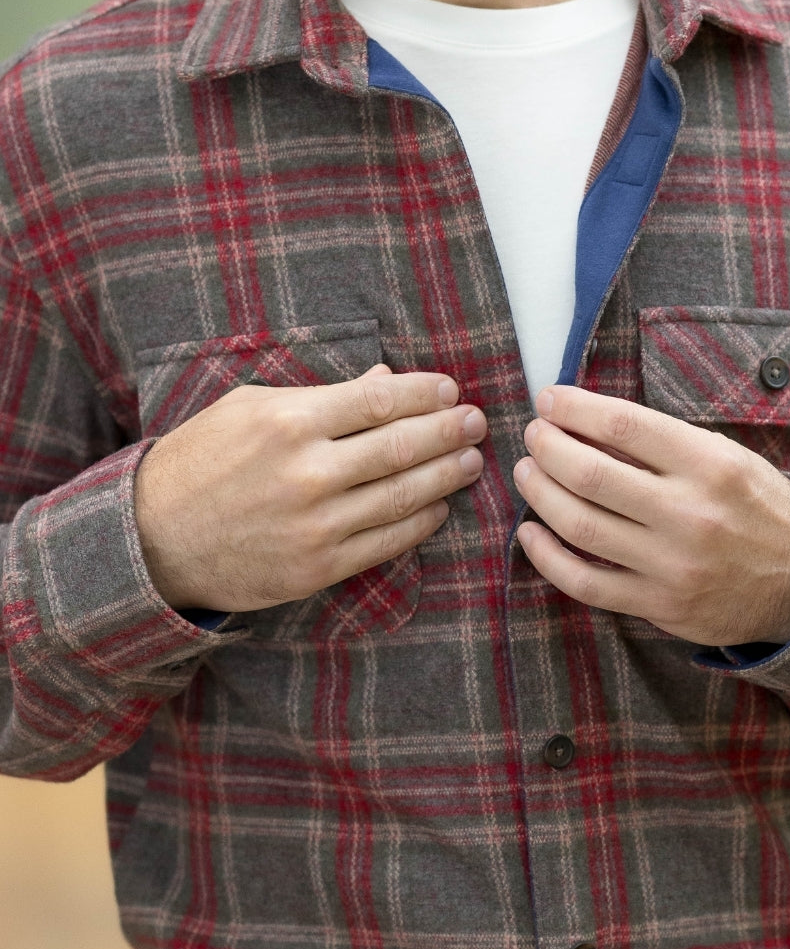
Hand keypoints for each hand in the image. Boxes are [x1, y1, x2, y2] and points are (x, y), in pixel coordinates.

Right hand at [135, 364, 486, 611]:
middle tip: (477, 423)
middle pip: (401, 447)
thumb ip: (321, 395)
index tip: (451, 391)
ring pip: (403, 496)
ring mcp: (316, 524)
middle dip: (449, 432)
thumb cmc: (201, 461)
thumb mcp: (249, 409)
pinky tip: (439, 507)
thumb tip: (384, 381)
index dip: (426, 395)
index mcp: (290, 422)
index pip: (379, 401)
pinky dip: (421, 523)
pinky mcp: (318, 567)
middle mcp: (308, 472)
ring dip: (446, 476)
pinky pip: (387, 543)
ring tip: (470, 461)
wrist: (153, 539)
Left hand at [512, 386, 789, 647]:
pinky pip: (585, 582)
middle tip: (533, 434)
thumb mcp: (728, 457)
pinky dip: (547, 556)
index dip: (574, 408)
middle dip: (547, 447)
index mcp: (711, 466)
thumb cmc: (758, 506)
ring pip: (580, 526)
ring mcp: (672, 565)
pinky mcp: (659, 605)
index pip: (623, 426)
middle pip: (590, 475)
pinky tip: (530, 533)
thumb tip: (588, 421)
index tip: (549, 399)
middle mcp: (690, 514)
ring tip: (526, 472)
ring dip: (539, 493)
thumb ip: (665, 444)